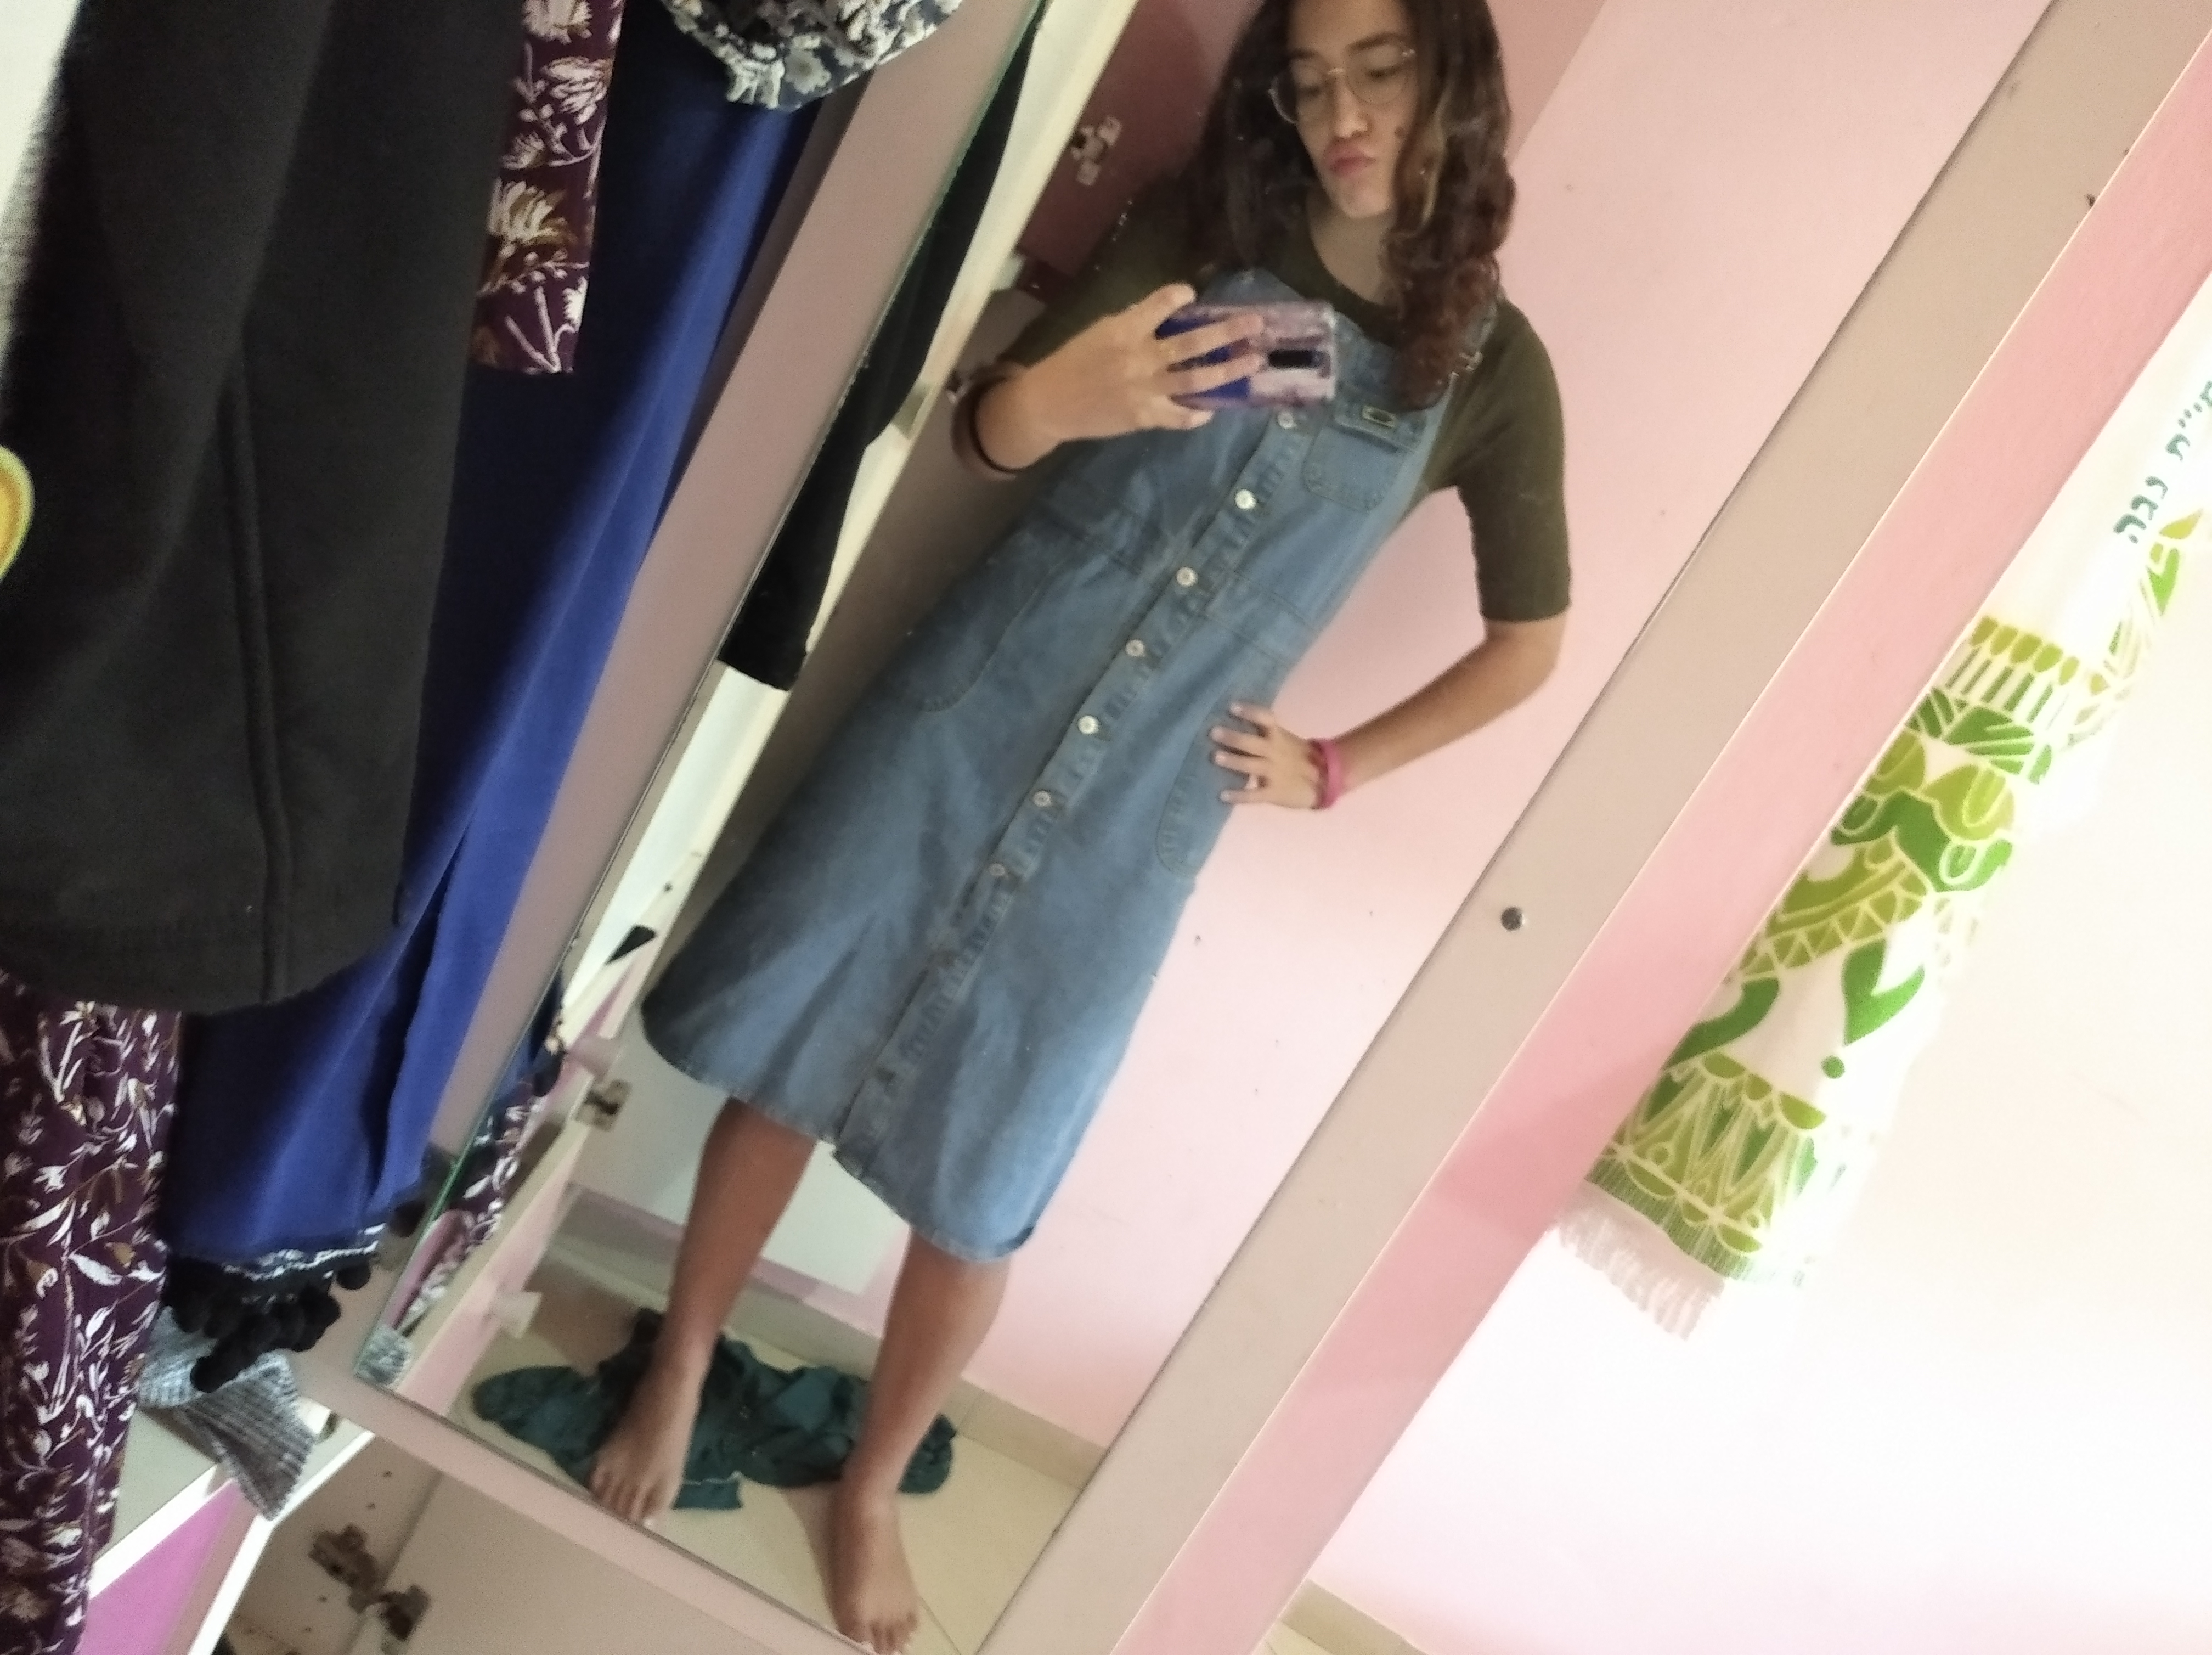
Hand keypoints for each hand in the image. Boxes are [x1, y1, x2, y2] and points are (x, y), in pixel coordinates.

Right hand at [1013, 284, 1263, 445]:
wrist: (1049, 404)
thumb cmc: (1073, 362)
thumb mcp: (1099, 332)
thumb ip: (1133, 325)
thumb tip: (1166, 319)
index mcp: (1125, 330)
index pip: (1162, 304)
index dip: (1180, 296)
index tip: (1191, 295)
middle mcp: (1140, 359)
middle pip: (1194, 343)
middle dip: (1229, 332)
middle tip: (1256, 325)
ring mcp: (1145, 390)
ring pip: (1197, 381)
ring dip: (1229, 371)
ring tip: (1253, 362)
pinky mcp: (1145, 417)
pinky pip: (1181, 417)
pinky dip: (1199, 413)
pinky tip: (1213, 407)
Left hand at [1211, 703, 1323, 807]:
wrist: (1325, 781)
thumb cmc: (1299, 758)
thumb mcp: (1287, 741)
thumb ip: (1267, 734)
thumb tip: (1240, 723)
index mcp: (1279, 737)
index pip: (1265, 720)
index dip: (1250, 713)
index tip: (1232, 707)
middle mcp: (1275, 752)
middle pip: (1253, 743)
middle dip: (1234, 737)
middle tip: (1213, 732)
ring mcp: (1274, 773)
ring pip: (1251, 765)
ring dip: (1233, 761)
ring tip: (1215, 757)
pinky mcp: (1274, 792)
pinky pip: (1255, 795)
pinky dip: (1239, 795)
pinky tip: (1222, 795)